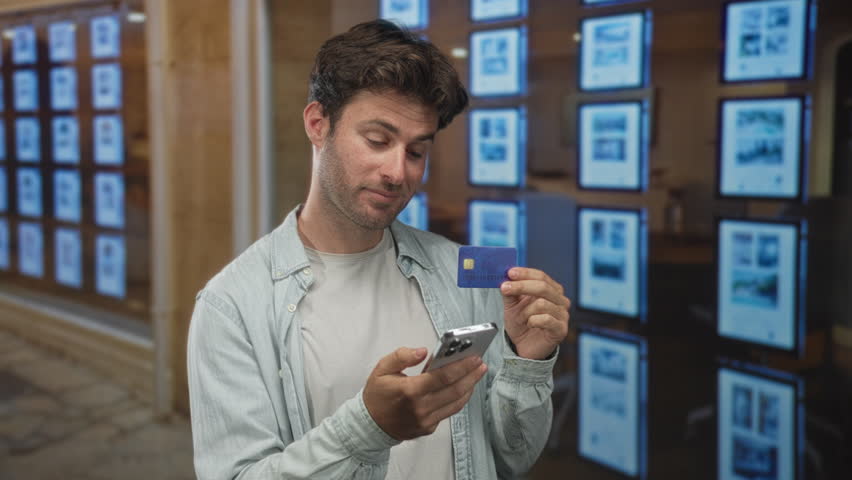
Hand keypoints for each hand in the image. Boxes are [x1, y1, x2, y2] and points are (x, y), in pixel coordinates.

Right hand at [363, 347, 487, 440]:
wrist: (369, 425)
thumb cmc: (377, 395)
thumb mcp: (382, 369)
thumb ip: (402, 356)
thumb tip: (422, 351)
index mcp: (409, 391)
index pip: (442, 377)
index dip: (461, 367)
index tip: (474, 357)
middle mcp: (420, 408)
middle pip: (454, 390)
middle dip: (471, 375)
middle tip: (481, 363)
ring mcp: (426, 420)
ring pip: (456, 403)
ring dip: (469, 387)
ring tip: (477, 373)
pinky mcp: (429, 427)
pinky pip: (449, 411)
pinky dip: (459, 398)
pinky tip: (463, 387)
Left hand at [500, 267, 570, 359]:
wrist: (524, 346)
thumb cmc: (521, 323)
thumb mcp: (512, 305)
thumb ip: (510, 291)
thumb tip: (506, 278)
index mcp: (551, 290)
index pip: (540, 276)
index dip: (525, 273)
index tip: (510, 273)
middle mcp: (560, 300)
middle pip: (543, 286)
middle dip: (521, 286)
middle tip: (505, 288)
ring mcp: (563, 315)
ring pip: (542, 304)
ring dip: (525, 311)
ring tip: (520, 318)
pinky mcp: (561, 329)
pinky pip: (546, 319)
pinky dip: (532, 321)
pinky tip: (529, 325)